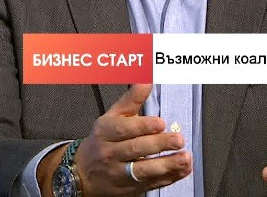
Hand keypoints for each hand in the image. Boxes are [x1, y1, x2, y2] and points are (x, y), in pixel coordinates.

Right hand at [76, 84, 191, 195]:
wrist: (82, 174)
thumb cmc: (103, 140)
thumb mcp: (112, 117)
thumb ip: (131, 99)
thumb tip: (146, 80)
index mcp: (105, 132)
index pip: (123, 129)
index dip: (143, 126)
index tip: (160, 122)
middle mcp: (111, 153)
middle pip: (135, 149)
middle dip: (159, 144)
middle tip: (178, 139)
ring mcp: (120, 173)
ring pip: (143, 170)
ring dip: (166, 165)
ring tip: (184, 158)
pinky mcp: (130, 188)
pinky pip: (152, 184)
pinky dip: (169, 178)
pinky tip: (183, 169)